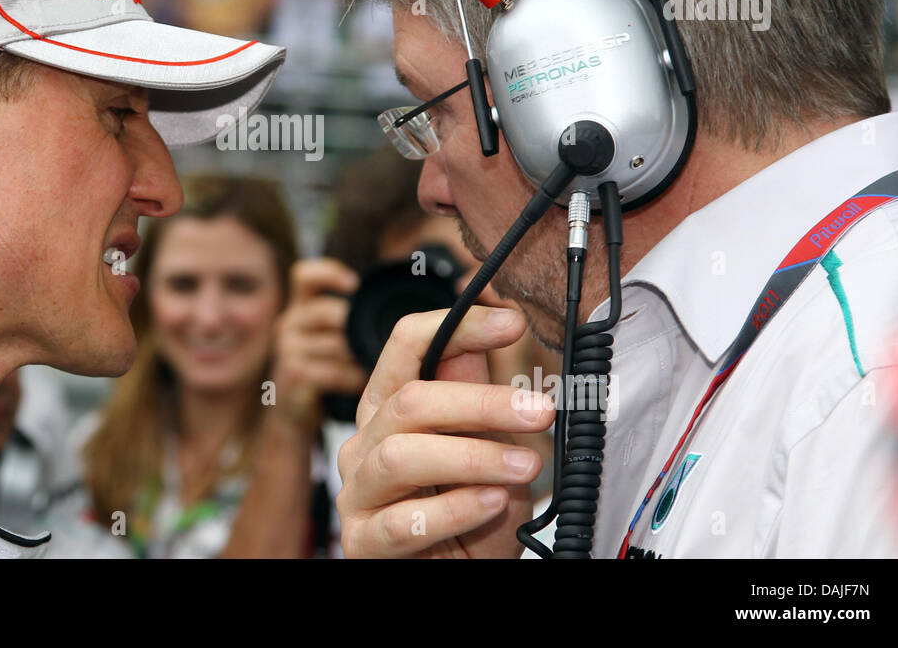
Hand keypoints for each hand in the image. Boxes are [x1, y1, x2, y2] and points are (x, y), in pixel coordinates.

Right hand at [269, 258, 369, 429]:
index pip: (304, 275)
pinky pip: (335, 371)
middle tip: (379, 344)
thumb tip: (403, 312)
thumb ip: (352, 318)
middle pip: (329, 311)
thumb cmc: (325, 368)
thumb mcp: (334, 336)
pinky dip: (353, 379)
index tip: (354, 285)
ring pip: (337, 344)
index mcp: (301, 307)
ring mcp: (288, 349)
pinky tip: (361, 385)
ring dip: (360, 358)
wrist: (295, 410)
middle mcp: (289, 323)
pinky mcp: (293, 375)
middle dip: (357, 329)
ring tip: (373, 369)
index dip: (329, 274)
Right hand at [336, 304, 555, 557]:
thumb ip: (477, 389)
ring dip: (472, 458)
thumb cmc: (471, 514)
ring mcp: (358, 492)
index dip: (456, 326)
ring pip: (401, 456)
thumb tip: (496, 323)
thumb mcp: (487, 445)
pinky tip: (492, 503)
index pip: (405, 346)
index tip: (511, 323)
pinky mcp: (363, 541)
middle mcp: (364, 443)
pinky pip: (404, 520)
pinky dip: (455, 508)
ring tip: (524, 467)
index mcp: (389, 408)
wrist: (462, 575)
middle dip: (481, 402)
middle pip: (409, 402)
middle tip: (540, 411)